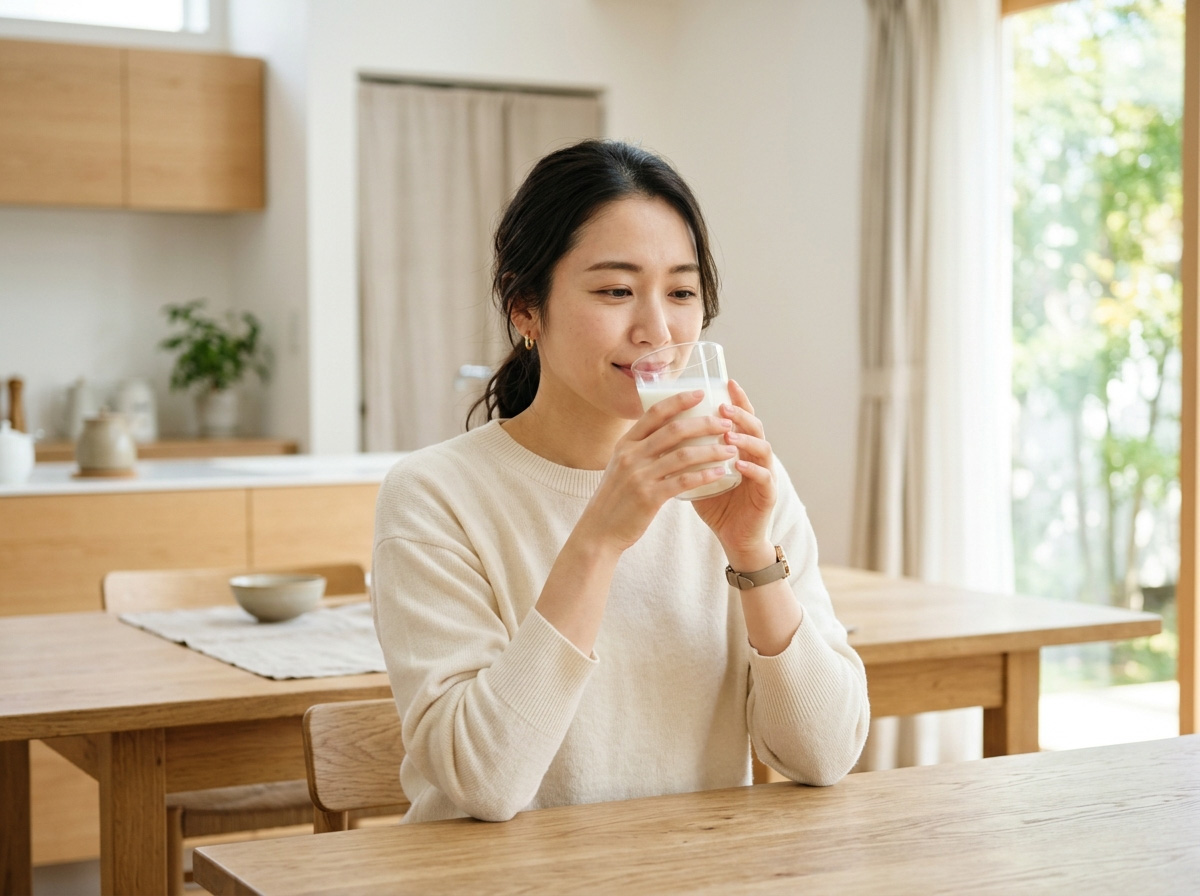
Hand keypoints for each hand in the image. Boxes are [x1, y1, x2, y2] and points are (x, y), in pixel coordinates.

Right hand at [575, 389, 739, 553]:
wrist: (599, 530)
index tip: (700, 393)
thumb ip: (641, 449)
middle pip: (674, 430)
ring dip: (711, 450)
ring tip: (730, 449)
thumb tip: (668, 432)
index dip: (679, 400)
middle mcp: (631, 455)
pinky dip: (704, 475)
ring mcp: (639, 476)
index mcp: (625, 444)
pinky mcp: (649, 497)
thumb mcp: (621, 466)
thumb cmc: (616, 498)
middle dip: (704, 424)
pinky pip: (683, 481)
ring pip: (683, 455)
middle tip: (725, 424)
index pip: (654, 412)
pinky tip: (720, 473)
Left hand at [691, 379, 777, 561]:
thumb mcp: (699, 474)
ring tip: (728, 433)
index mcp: (741, 449)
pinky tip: (738, 464)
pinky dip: (751, 469)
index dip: (738, 400)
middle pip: (755, 427)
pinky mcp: (768, 496)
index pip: (742, 418)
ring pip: (763, 448)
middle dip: (740, 414)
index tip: (727, 382)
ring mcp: (766, 475)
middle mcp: (757, 457)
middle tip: (723, 406)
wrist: (734, 539)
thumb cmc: (717, 505)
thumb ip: (688, 454)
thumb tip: (660, 433)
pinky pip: (764, 478)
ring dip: (746, 438)